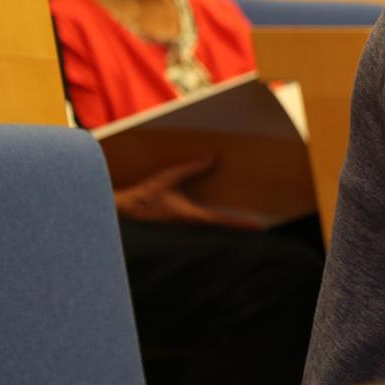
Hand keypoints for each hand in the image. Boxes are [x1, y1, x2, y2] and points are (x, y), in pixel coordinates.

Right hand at [113, 156, 262, 229]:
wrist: (124, 211)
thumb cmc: (144, 196)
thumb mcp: (168, 178)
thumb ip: (191, 168)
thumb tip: (213, 157)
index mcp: (192, 216)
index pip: (223, 220)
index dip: (242, 224)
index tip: (260, 227)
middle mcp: (192, 224)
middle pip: (222, 226)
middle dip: (239, 225)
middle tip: (259, 225)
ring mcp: (186, 226)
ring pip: (212, 225)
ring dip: (227, 222)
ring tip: (245, 217)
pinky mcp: (180, 222)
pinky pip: (202, 220)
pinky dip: (213, 216)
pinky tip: (217, 207)